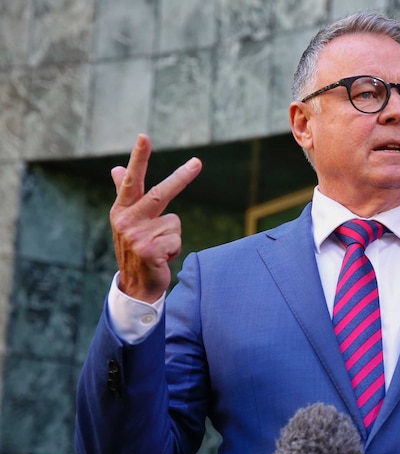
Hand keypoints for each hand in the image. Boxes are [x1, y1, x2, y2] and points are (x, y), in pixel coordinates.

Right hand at [110, 134, 201, 302]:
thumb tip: (116, 168)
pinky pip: (176, 240)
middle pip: (160, 194)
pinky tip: (160, 259)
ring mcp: (136, 236)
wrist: (135, 285)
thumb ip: (124, 193)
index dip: (139, 158)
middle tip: (198, 162)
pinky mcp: (149, 251)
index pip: (132, 180)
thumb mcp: (128, 220)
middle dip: (181, 178)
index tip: (144, 136)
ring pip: (174, 223)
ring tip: (158, 249)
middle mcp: (126, 220)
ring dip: (172, 237)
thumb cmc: (135, 247)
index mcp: (121, 210)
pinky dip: (174, 250)